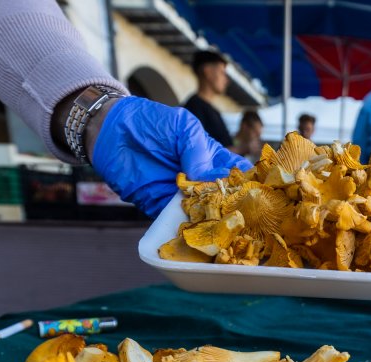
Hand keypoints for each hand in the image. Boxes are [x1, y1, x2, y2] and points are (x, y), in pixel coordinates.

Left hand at [89, 97, 251, 216]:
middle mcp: (201, 182)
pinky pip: (176, 222)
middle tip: (245, 217)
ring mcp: (182, 198)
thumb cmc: (151, 122)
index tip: (260, 194)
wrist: (110, 130)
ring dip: (212, 222)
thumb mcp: (183, 127)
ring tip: (225, 229)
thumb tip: (207, 176)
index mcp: (212, 160)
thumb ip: (198, 150)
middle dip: (234, 209)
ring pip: (203, 215)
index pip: (238, 175)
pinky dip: (185, 227)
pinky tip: (196, 230)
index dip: (249, 184)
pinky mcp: (160, 209)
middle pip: (224, 201)